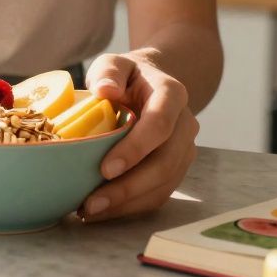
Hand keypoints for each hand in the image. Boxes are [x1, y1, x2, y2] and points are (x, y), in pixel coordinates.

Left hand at [78, 49, 198, 221]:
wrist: (150, 85)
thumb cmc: (127, 76)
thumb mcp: (115, 63)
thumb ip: (109, 72)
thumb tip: (105, 90)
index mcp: (172, 95)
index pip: (159, 125)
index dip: (135, 149)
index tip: (105, 169)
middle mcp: (185, 125)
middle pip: (165, 163)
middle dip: (128, 188)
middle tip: (92, 203)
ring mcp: (184, 150)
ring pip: (163, 184)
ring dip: (127, 203)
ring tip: (90, 212)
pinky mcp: (176, 169)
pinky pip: (158, 194)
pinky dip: (131, 206)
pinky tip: (102, 211)